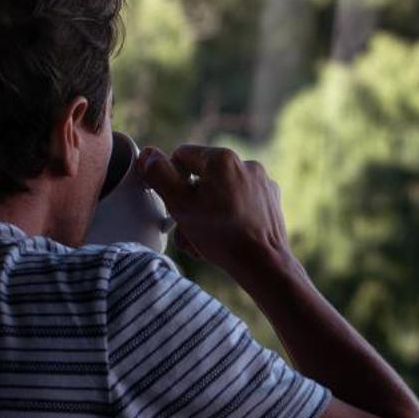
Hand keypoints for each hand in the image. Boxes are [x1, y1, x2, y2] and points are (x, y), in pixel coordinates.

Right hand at [138, 143, 296, 280]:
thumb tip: (148, 154)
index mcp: (222, 158)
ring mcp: (261, 182)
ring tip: (205, 240)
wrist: (264, 263)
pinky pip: (240, 202)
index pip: (181, 156)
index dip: (171, 180)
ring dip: (207, 213)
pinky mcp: (270, 200)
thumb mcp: (179, 204)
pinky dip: (229, 216)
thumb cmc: (221, 234)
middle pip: (202, 177)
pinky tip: (225, 237)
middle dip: (190, 203)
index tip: (174, 205)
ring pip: (221, 192)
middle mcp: (246, 163)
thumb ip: (159, 175)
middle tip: (188, 229)